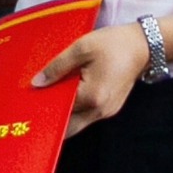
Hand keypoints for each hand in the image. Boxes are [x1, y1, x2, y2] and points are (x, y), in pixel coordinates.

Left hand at [32, 24, 151, 135]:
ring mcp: (106, 112)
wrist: (143, 46)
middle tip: (35, 111)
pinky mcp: (110, 108)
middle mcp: (100, 111)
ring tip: (49, 101)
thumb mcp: (82, 48)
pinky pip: (87, 116)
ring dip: (64, 116)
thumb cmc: (113, 44)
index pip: (60, 111)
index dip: (44, 108)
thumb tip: (37, 83)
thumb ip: (58, 66)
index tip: (30, 106)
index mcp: (92, 97)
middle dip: (52, 121)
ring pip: (78, 123)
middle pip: (69, 127)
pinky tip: (66, 97)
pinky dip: (75, 111)